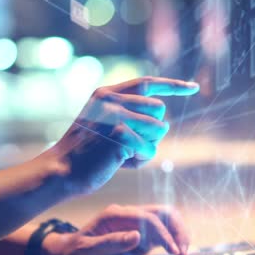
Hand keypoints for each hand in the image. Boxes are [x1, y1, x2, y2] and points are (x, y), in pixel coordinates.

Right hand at [39, 77, 198, 195]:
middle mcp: (112, 100)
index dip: (173, 86)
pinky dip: (140, 161)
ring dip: (147, 147)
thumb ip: (127, 115)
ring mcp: (116, 116)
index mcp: (106, 93)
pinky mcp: (121, 136)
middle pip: (159, 109)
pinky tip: (120, 163)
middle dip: (153, 130)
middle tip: (130, 144)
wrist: (61, 171)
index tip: (193, 88)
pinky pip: (150, 149)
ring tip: (122, 155)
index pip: (147, 83)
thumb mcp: (102, 124)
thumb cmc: (85, 154)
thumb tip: (162, 123)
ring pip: (159, 130)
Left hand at [41, 204, 189, 254]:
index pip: (148, 218)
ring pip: (167, 222)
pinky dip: (173, 242)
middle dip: (178, 230)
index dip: (164, 234)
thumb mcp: (89, 251)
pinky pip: (162, 234)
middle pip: (163, 213)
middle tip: (183, 252)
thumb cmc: (75, 254)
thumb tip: (137, 236)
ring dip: (178, 235)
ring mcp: (136, 225)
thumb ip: (112, 242)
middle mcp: (129, 216)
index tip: (173, 251)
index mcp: (116, 215)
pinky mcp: (140, 237)